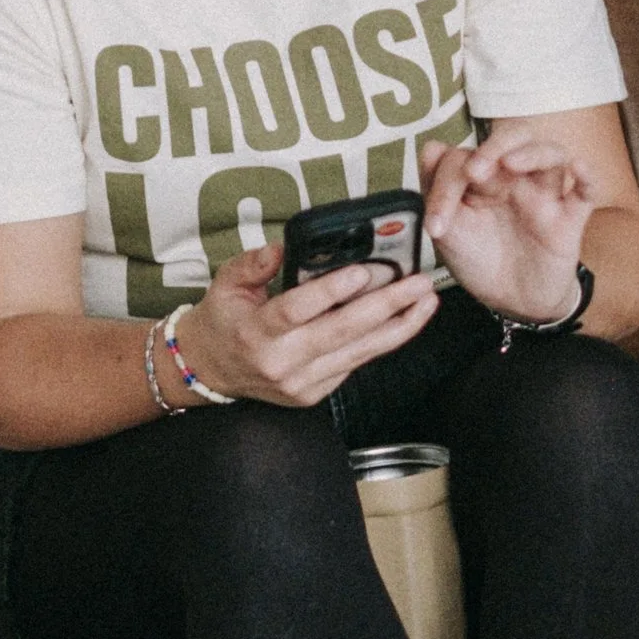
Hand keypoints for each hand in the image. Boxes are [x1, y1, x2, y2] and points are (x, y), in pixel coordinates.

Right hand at [172, 244, 441, 411]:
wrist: (210, 370)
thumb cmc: (224, 318)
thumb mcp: (227, 281)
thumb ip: (256, 262)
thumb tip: (287, 244)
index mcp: (256, 332)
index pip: (298, 309)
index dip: (332, 291)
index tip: (364, 271)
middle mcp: (281, 363)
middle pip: (342, 332)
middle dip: (387, 306)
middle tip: (418, 282)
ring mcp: (301, 383)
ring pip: (359, 353)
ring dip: (399, 326)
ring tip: (427, 301)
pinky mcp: (315, 394)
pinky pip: (355, 363)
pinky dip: (382, 341)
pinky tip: (406, 320)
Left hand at [419, 132, 592, 325]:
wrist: (511, 303)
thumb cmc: (479, 261)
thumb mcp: (449, 233)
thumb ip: (438, 192)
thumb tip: (431, 147)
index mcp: (482, 178)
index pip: (467, 157)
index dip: (447, 183)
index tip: (437, 223)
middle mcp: (514, 179)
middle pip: (516, 137)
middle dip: (495, 146)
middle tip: (475, 171)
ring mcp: (544, 196)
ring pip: (552, 154)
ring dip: (533, 153)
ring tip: (512, 164)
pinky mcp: (569, 220)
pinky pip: (586, 192)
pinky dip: (587, 177)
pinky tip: (579, 167)